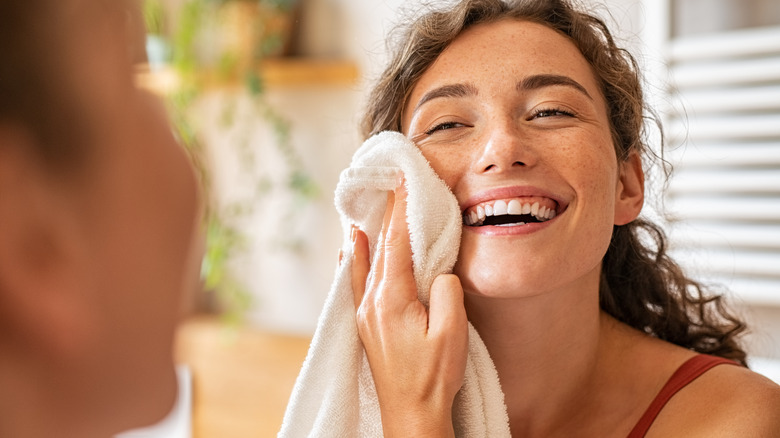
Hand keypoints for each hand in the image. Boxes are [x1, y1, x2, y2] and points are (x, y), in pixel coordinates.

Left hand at [350, 177, 467, 436]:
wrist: (411, 414)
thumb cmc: (433, 377)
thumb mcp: (452, 333)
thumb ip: (447, 294)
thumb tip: (440, 272)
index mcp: (392, 298)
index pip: (397, 243)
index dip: (402, 209)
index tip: (405, 180)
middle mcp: (372, 301)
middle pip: (380, 247)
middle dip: (388, 213)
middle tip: (393, 182)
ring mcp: (366, 313)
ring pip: (367, 261)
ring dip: (373, 231)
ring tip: (372, 204)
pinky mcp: (367, 325)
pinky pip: (356, 281)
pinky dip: (353, 258)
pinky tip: (349, 247)